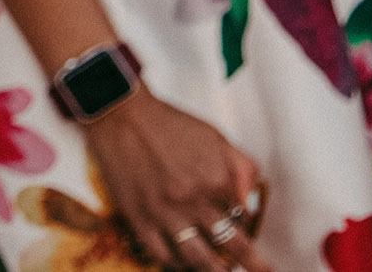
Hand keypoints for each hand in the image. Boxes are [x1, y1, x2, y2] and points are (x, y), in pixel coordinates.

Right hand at [83, 90, 269, 270]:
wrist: (120, 115)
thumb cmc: (167, 123)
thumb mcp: (214, 137)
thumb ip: (241, 167)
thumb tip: (251, 198)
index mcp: (216, 179)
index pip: (244, 216)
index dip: (249, 226)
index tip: (250, 233)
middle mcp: (194, 201)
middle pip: (230, 245)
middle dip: (251, 264)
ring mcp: (165, 213)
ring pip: (199, 259)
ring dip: (215, 270)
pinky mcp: (139, 219)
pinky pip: (163, 255)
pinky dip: (176, 264)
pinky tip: (183, 264)